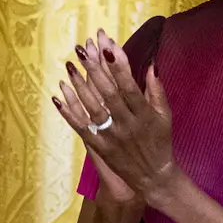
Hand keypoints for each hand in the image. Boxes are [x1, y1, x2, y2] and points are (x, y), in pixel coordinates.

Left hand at [53, 29, 179, 207]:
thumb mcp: (164, 115)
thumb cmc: (160, 142)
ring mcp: (111, 136)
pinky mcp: (100, 147)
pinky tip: (58, 97)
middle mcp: (127, 124)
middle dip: (94, 69)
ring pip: (92, 108)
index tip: (108, 46)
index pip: (128, 85)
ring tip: (69, 66)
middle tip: (83, 48)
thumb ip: (157, 90)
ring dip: (79, 87)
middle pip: (107, 93)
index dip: (118, 66)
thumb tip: (152, 64)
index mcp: (144, 114)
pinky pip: (81, 128)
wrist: (154, 176)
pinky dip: (68, 113)